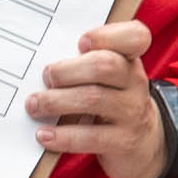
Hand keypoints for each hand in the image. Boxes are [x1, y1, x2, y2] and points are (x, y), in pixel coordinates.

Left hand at [25, 19, 169, 177]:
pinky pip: (91, 137)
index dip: (107, 35)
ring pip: (93, 99)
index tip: (81, 42)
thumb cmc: (110, 99)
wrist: (143, 141)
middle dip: (67, 70)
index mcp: (129, 59)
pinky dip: (63, 136)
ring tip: (34, 105)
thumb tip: (42, 67)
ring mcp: (132, 112)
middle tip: (45, 77)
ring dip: (56, 101)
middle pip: (104, 66)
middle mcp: (135, 82)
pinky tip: (44, 135)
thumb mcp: (106, 77)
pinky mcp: (124, 142)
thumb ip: (83, 63)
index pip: (134, 37)